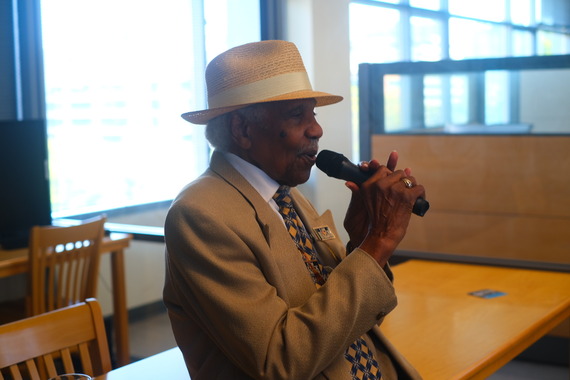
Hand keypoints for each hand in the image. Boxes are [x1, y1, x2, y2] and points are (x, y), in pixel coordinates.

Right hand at [343, 151, 423, 266]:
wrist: (380, 237)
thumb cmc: (372, 223)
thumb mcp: (359, 205)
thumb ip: (357, 192)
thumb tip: (349, 183)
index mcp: (369, 185)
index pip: (383, 169)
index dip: (390, 174)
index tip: (394, 181)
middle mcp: (381, 184)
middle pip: (398, 173)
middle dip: (402, 181)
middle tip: (404, 190)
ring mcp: (394, 189)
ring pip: (409, 179)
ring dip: (412, 186)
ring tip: (412, 195)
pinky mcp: (406, 196)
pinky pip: (419, 187)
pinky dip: (421, 194)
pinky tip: (419, 199)